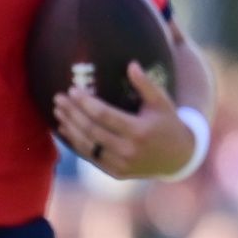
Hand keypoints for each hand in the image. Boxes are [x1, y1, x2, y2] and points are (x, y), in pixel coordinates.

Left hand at [53, 61, 193, 178]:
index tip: (72, 90)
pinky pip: (91, 157)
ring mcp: (121, 164)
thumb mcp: (162, 102)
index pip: (104, 115)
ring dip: (69, 128)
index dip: (85, 102)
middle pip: (91, 130)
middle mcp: (128, 150)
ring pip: (87, 146)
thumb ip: (146, 84)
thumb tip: (131, 64)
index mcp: (139, 131)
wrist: (178, 157)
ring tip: (58, 112)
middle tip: (58, 99)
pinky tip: (66, 130)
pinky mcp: (116, 173)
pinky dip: (75, 144)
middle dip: (72, 113)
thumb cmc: (168, 123)